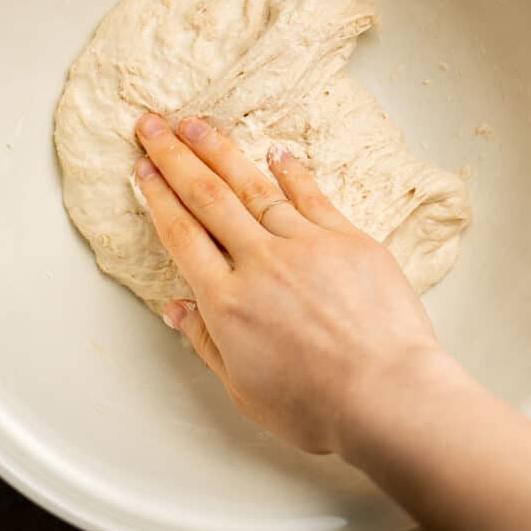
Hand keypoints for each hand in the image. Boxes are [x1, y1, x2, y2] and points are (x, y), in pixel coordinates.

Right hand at [134, 113, 438, 453]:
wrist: (388, 397)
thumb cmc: (316, 406)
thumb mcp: (243, 388)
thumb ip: (205, 341)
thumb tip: (174, 308)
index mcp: (227, 302)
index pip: (182, 235)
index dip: (157, 197)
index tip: (142, 168)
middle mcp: (260, 263)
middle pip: (208, 198)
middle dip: (174, 157)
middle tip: (152, 124)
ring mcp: (306, 245)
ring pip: (254, 187)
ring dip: (220, 152)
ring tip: (196, 124)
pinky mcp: (348, 239)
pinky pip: (312, 195)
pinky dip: (290, 170)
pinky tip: (273, 151)